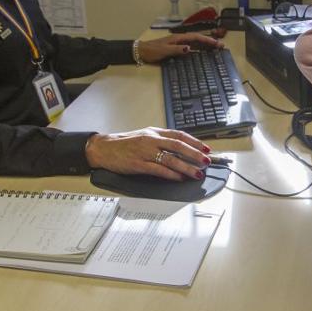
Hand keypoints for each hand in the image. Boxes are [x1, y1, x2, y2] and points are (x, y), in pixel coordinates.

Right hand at [84, 127, 210, 180]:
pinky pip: (158, 170)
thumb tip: (180, 148)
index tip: (206, 148)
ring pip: (170, 159)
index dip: (195, 142)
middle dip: (195, 154)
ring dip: (186, 167)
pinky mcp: (138, 164)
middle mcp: (151, 140)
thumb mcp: (144, 136)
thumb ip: (161, 140)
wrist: (103, 148)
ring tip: (197, 173)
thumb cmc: (124, 143)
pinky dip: (171, 174)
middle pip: (178, 146)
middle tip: (207, 161)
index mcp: (154, 132)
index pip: (179, 135)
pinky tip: (179, 178)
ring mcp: (145, 152)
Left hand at [137, 33, 224, 63]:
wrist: (141, 52)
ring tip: (216, 49)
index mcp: (178, 38)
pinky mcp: (176, 49)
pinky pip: (190, 48)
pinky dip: (198, 49)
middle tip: (221, 46)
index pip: (196, 37)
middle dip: (209, 42)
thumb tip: (189, 48)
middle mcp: (180, 40)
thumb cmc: (152, 51)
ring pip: (195, 43)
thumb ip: (177, 49)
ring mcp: (178, 44)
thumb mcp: (164, 50)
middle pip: (198, 39)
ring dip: (205, 46)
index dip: (207, 40)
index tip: (216, 44)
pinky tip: (202, 54)